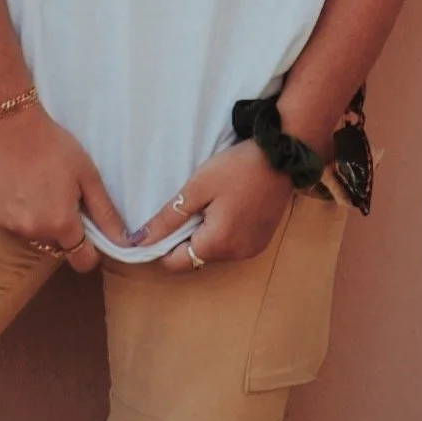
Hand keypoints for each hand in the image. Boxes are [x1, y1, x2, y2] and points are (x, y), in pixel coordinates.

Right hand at [0, 105, 127, 271]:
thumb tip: (126, 242)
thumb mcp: (88, 176)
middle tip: (68, 199)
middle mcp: (35, 232)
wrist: (13, 129)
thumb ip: (105, 213)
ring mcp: (14, 227)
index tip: (92, 231)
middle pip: (61, 248)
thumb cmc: (55, 147)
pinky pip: (21, 228)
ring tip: (47, 192)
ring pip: (40, 238)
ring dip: (47, 225)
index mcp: (61, 223)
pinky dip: (28, 217)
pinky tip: (29, 191)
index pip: (82, 261)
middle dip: (68, 232)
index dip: (92, 251)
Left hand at [135, 140, 292, 272]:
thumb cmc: (237, 168)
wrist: (282, 157)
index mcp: (217, 244)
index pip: (176, 263)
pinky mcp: (261, 241)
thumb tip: (140, 240)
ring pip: (213, 252)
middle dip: (184, 239)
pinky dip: (222, 233)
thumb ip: (169, 218)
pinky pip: (232, 245)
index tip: (159, 223)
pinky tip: (224, 207)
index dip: (161, 247)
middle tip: (184, 207)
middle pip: (195, 258)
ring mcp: (251, 250)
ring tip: (205, 205)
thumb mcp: (197, 187)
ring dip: (204, 235)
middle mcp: (236, 255)